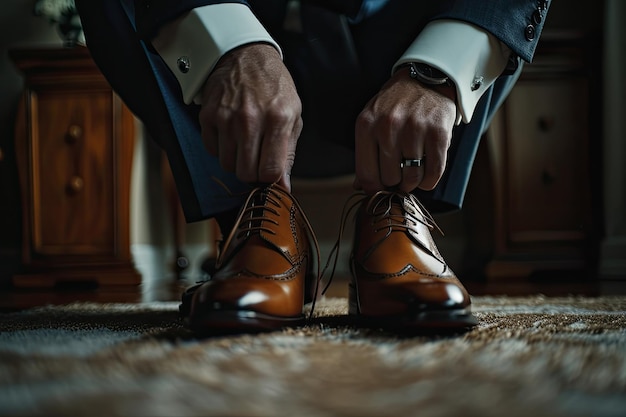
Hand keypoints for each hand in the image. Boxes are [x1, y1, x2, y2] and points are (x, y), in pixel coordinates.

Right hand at [198, 43, 302, 190]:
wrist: (246, 56)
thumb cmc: (274, 88)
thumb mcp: (293, 116)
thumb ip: (289, 153)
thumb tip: (283, 187)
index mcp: (278, 120)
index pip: (270, 171)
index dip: (270, 180)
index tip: (269, 176)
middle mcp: (250, 120)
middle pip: (246, 173)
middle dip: (252, 173)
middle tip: (256, 161)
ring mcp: (226, 118)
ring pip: (227, 165)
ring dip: (236, 161)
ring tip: (244, 143)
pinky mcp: (208, 116)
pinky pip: (212, 150)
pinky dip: (221, 148)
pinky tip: (230, 133)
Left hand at [354, 66, 456, 193]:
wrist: (426, 79)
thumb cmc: (395, 106)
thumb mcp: (372, 122)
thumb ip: (365, 154)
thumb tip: (359, 187)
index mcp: (366, 125)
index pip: (366, 175)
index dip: (374, 189)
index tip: (381, 189)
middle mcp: (388, 127)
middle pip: (390, 179)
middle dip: (395, 182)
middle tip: (400, 172)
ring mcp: (414, 130)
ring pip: (411, 179)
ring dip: (412, 183)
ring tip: (412, 172)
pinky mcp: (438, 134)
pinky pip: (433, 173)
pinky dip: (429, 180)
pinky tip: (426, 173)